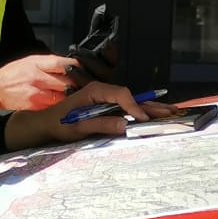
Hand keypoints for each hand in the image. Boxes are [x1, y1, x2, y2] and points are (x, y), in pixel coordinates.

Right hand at [0, 55, 81, 110]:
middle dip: (79, 84)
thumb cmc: (13, 75)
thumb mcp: (30, 61)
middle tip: (87, 86)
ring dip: (72, 98)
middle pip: (67, 82)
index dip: (78, 67)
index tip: (86, 70)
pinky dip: (62, 108)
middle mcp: (37, 79)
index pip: (63, 64)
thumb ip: (50, 63)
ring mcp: (36, 96)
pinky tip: (66, 108)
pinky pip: (54, 109)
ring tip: (79, 98)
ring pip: (63, 98)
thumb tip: (72, 65)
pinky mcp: (34, 109)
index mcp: (36, 64)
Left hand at [4, 81, 175, 152]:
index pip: (121, 94)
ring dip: (150, 108)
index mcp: (94, 91)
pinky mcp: (107, 107)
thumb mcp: (77, 127)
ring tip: (171, 113)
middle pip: (131, 96)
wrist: (46, 124)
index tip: (142, 119)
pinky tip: (155, 115)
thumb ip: (101, 125)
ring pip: (132, 102)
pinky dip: (141, 112)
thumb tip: (124, 125)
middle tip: (171, 112)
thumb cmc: (58, 124)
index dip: (133, 106)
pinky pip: (126, 108)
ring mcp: (105, 99)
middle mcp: (102, 92)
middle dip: (151, 105)